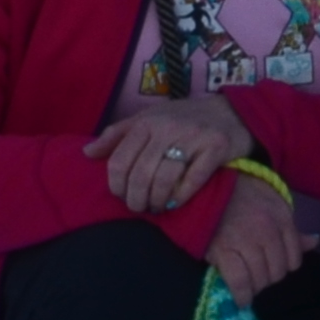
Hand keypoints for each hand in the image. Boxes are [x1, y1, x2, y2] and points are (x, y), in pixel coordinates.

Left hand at [87, 90, 255, 214]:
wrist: (233, 112)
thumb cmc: (184, 119)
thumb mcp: (148, 119)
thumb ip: (117, 134)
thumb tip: (87, 153)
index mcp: (146, 121)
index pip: (119, 161)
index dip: (116, 186)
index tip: (122, 195)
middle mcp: (167, 127)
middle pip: (140, 175)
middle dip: (136, 199)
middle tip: (140, 207)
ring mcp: (193, 137)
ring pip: (164, 180)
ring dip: (156, 201)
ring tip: (156, 207)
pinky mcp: (216, 148)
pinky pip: (192, 181)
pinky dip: (180, 198)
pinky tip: (175, 203)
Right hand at [202, 168, 301, 302]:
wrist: (211, 184)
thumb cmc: (245, 196)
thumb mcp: (275, 206)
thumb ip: (293, 230)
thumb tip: (315, 242)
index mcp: (282, 220)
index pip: (294, 258)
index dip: (284, 267)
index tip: (272, 267)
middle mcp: (267, 231)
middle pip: (277, 271)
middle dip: (268, 278)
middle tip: (257, 275)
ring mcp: (245, 241)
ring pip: (261, 278)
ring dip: (255, 287)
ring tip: (248, 284)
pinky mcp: (223, 250)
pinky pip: (240, 281)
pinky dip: (242, 294)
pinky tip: (242, 298)